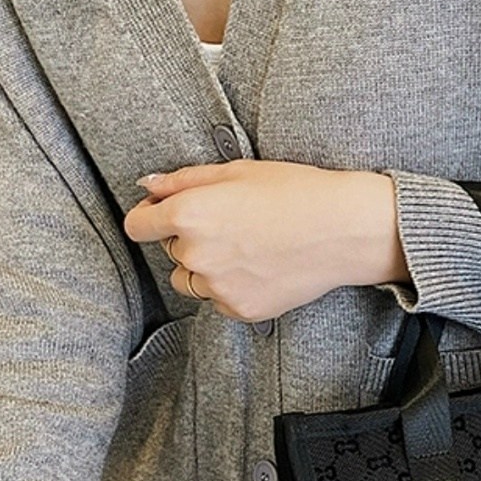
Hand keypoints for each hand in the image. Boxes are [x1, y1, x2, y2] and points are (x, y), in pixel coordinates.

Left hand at [123, 161, 410, 322]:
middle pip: (171, 251)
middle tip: (233, 226)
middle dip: (191, 239)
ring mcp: (218, 287)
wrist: (342, 231)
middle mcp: (197, 254)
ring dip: (206, 268)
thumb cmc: (296, 192)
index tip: (164, 216)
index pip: (138, 225)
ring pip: (190, 280)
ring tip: (246, 250)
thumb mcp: (236, 172)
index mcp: (189, 214)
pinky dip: (231, 287)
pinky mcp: (240, 308)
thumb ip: (183, 181)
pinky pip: (218, 300)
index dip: (150, 217)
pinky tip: (260, 268)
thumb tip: (148, 186)